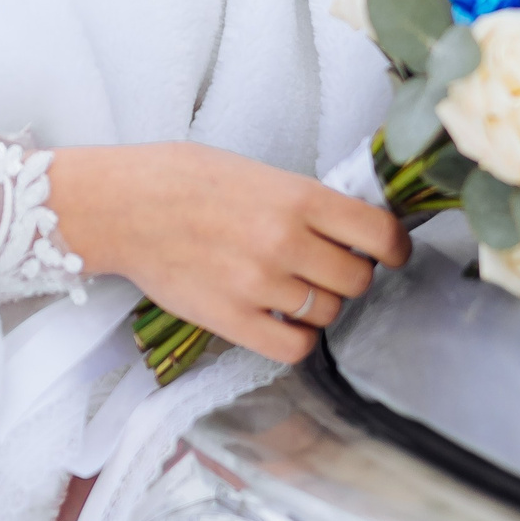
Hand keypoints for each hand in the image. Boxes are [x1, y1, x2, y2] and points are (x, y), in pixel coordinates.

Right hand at [44, 142, 410, 363]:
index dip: (395, 247)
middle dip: (352, 276)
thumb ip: (307, 202)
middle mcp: (285, 242)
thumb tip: (352, 228)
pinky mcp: (231, 320)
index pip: (379, 232)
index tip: (392, 253)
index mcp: (298, 197)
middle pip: (358, 279)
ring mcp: (259, 285)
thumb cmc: (187, 180)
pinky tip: (284, 321)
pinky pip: (294, 347)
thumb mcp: (260, 173)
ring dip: (322, 305)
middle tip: (330, 268)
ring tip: (296, 289)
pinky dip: (298, 338)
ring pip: (328, 313)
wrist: (125, 205)